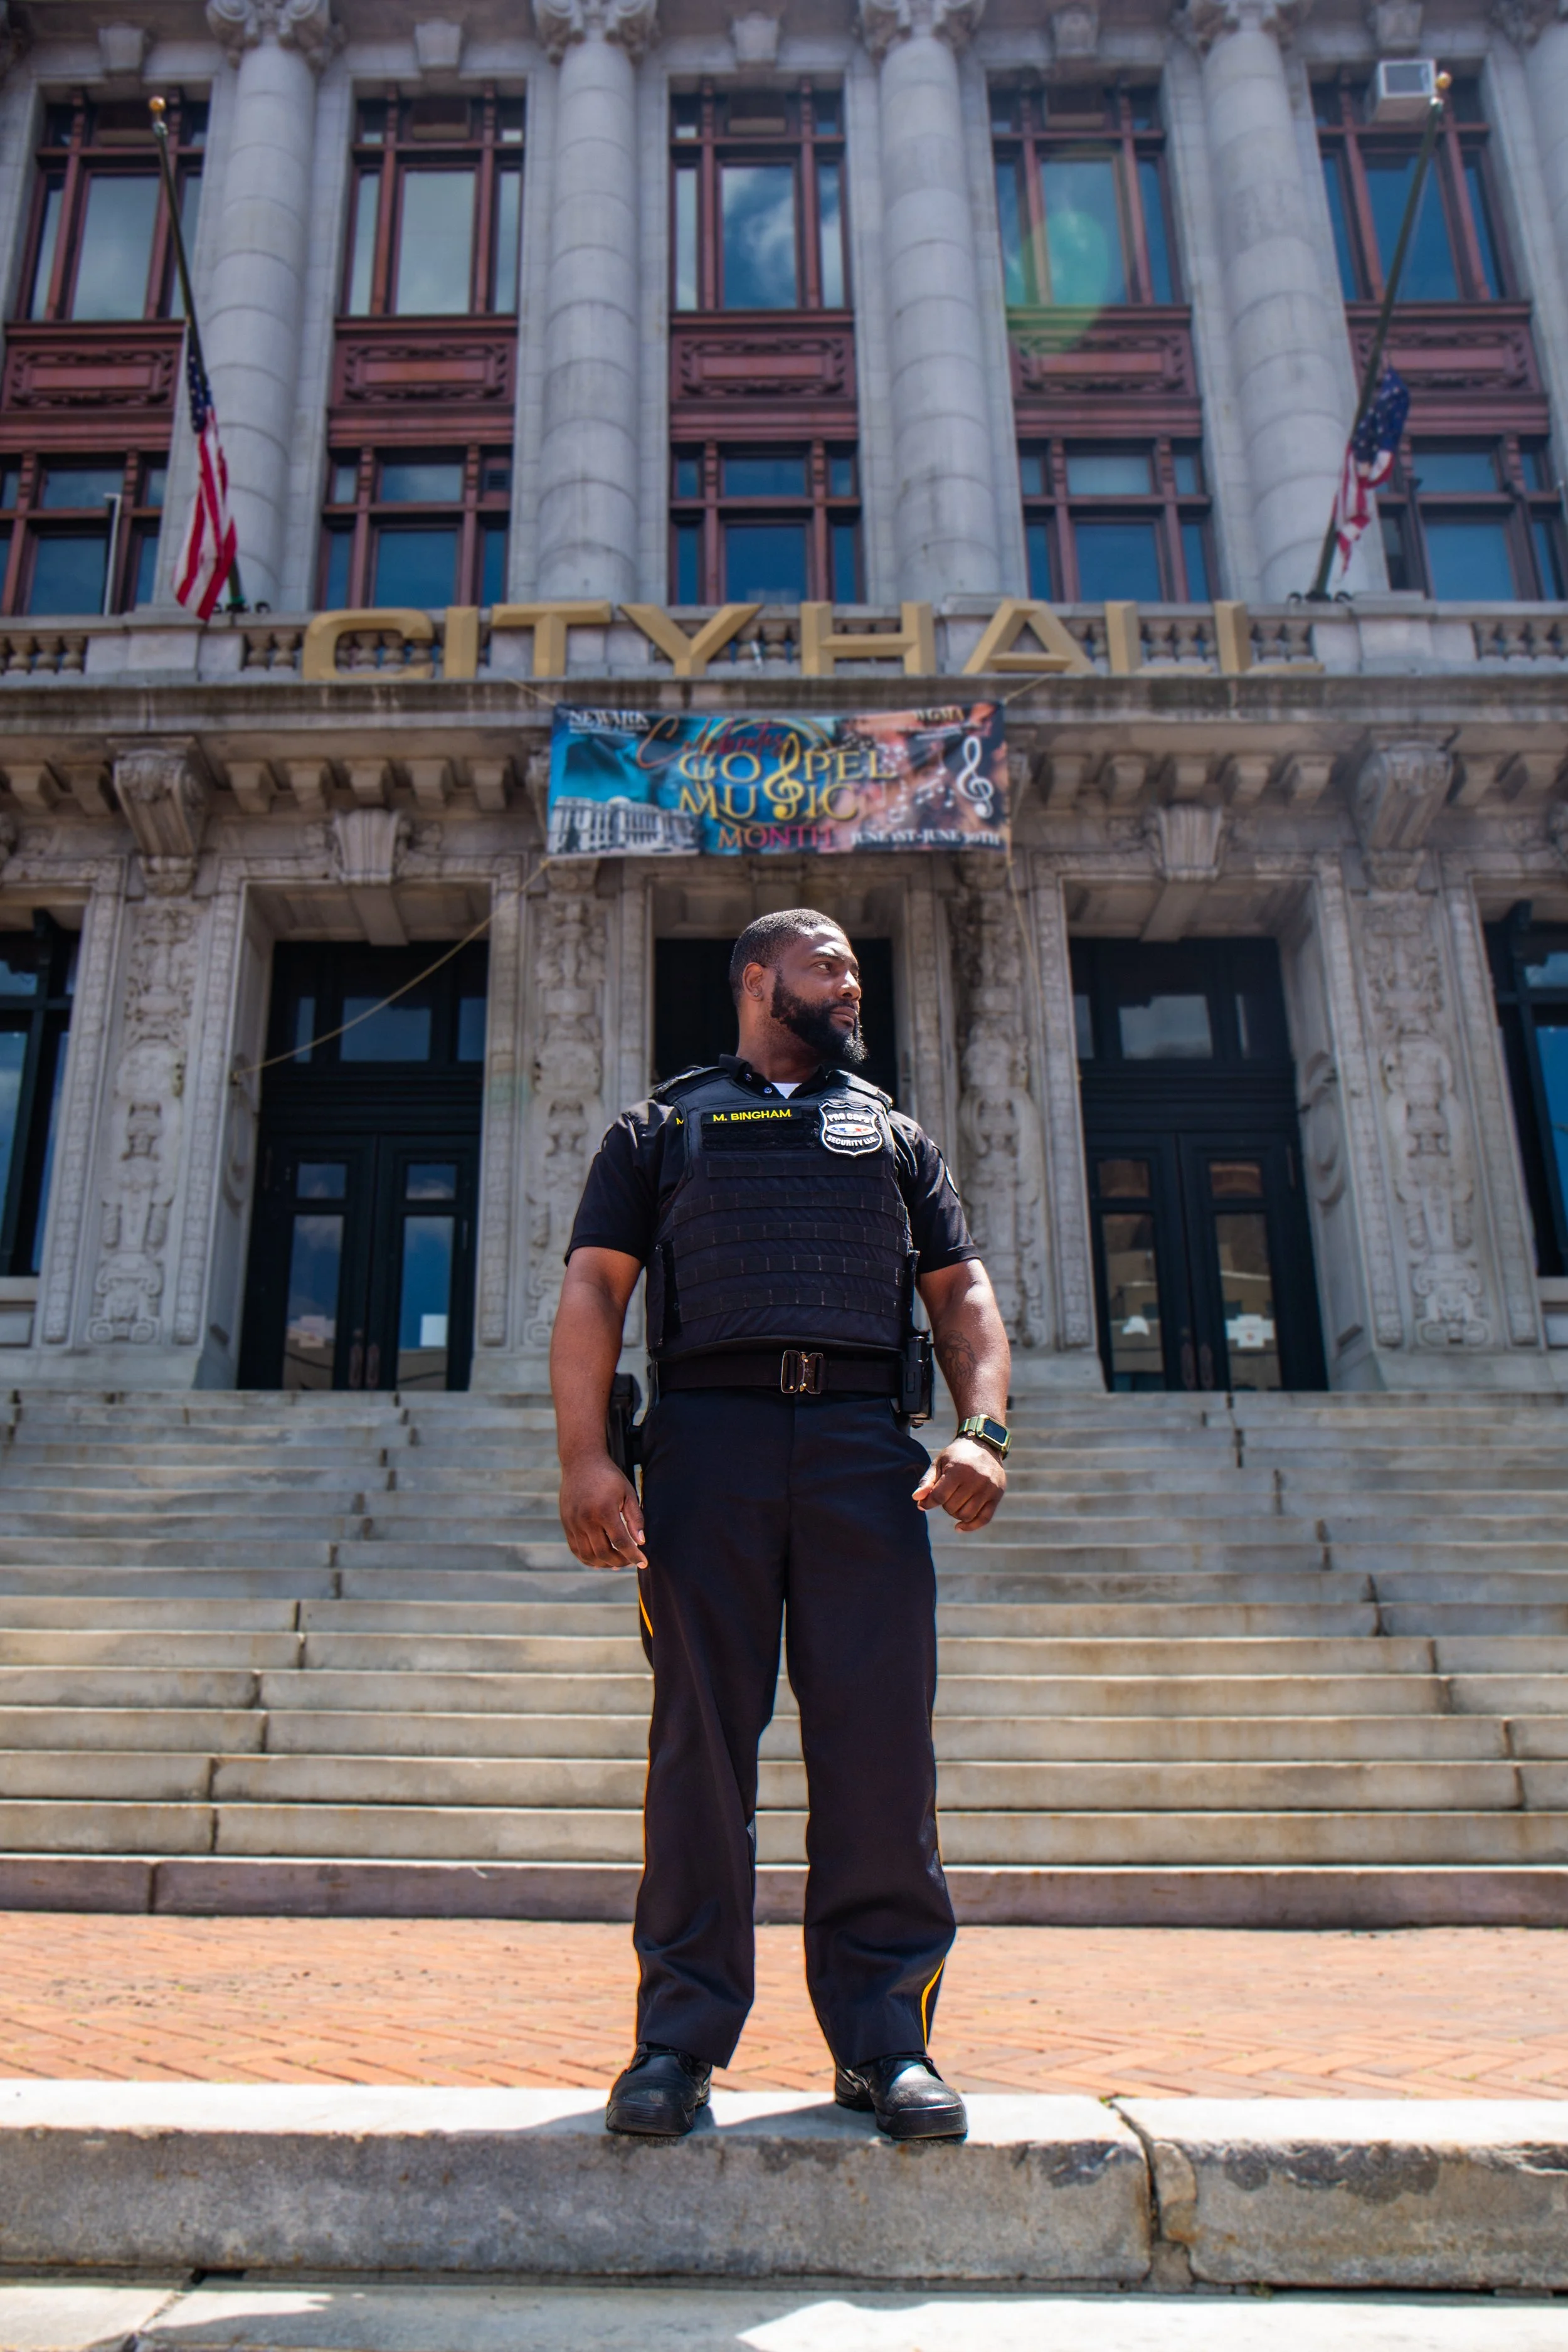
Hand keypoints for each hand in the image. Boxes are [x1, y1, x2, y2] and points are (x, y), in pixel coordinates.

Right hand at [559, 1453, 646, 1568]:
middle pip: (604, 1553)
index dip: (633, 1555)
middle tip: (630, 1562)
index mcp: (604, 1510)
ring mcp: (573, 1523)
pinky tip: (599, 1560)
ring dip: (604, 1564)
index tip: (643, 1563)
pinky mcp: (566, 1524)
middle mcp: (586, 1519)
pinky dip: (588, 1559)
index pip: (621, 1542)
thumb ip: (635, 1518)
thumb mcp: (627, 1493)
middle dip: (620, 1562)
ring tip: (616, 1564)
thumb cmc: (609, 1477)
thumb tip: (641, 1542)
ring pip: (588, 1555)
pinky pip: (576, 1549)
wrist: (581, 1462)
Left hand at [913, 1436, 1005, 1530]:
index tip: (923, 1504)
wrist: (984, 1445)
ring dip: (956, 1513)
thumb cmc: (956, 1456)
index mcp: (958, 1470)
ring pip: (966, 1515)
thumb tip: (916, 1499)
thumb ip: (927, 1481)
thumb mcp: (939, 1463)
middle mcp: (975, 1480)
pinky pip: (984, 1519)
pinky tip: (959, 1527)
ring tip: (954, 1502)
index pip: (939, 1497)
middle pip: (952, 1507)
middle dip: (944, 1504)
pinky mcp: (997, 1495)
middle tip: (946, 1494)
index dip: (928, 1503)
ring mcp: (988, 1488)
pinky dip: (970, 1526)